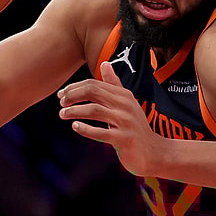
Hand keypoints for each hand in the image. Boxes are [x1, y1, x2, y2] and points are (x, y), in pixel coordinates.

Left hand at [58, 62, 164, 176]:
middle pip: (93, 92)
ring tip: (62, 114)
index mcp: (124, 95)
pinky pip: (101, 132)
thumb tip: (104, 63)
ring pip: (94, 110)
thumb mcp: (127, 103)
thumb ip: (114, 84)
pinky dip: (85, 129)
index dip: (75, 87)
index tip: (62, 94)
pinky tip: (75, 126)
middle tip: (61, 103)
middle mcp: (125, 106)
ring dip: (74, 111)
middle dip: (72, 96)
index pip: (94, 84)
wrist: (154, 152)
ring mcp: (125, 122)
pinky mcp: (124, 139)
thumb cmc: (136, 127)